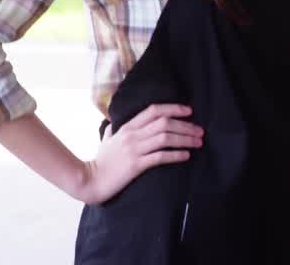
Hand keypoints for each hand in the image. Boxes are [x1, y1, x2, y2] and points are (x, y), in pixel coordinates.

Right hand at [77, 103, 202, 204]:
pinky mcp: (135, 165)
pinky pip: (160, 157)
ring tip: (198, 142)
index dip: (173, 108)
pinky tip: (186, 155)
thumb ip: (112, 130)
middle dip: (186, 126)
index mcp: (127, 127)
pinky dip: (176, 155)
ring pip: (165, 138)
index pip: (154, 110)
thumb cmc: (100, 161)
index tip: (189, 111)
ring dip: (185, 139)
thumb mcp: (106, 141)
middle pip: (164, 123)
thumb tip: (113, 123)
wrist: (88, 181)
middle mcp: (132, 135)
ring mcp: (133, 150)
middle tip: (200, 131)